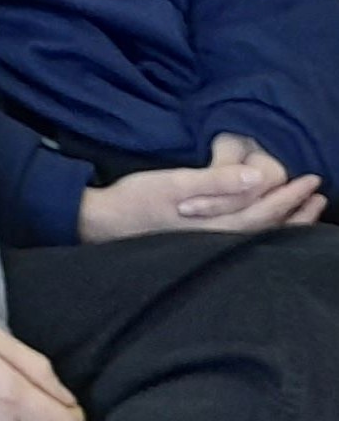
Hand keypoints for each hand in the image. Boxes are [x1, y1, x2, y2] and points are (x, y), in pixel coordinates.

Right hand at [77, 142, 322, 241]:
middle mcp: (219, 239)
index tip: (311, 181)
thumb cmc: (138, 199)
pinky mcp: (199, 241)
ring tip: (304, 209)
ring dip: (285, 220)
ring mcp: (209, 243)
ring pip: (259, 234)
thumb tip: (257, 178)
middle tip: (319, 195)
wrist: (103, 222)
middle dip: (296, 212)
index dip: (290, 197)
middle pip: (269, 228)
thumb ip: (216, 181)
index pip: (266, 212)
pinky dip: (265, 226)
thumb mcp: (175, 183)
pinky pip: (245, 234)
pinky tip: (264, 220)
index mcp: (218, 224)